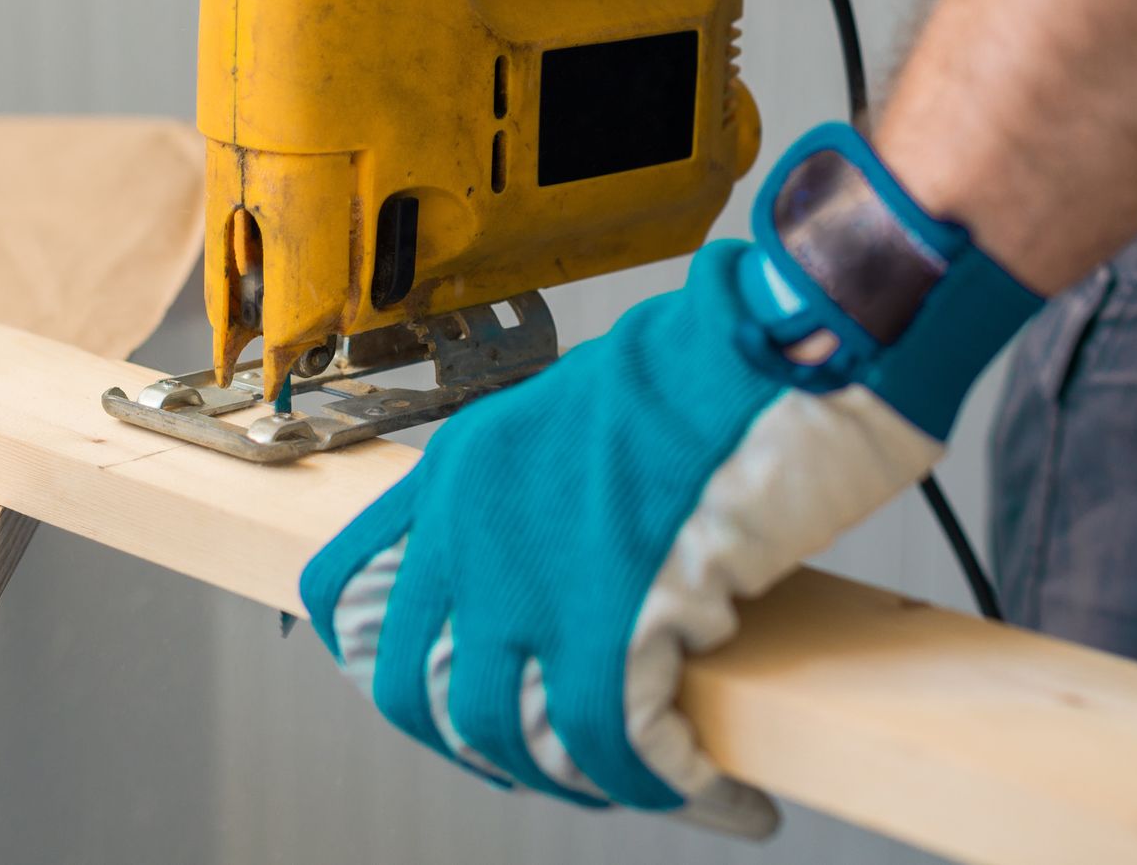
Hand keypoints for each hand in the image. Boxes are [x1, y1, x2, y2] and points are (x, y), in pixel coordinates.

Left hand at [300, 126, 1041, 833]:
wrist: (787, 339)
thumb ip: (540, 495)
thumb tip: (556, 577)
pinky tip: (721, 797)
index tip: (445, 698)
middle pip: (415, 689)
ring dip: (580, 781)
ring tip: (651, 780)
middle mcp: (472, 525)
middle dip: (480, 747)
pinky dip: (668, 791)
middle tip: (554, 761)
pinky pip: (614, 751)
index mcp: (459, 466)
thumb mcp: (583, 417)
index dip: (390, 665)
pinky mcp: (612, 620)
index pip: (349, 587)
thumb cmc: (716, 365)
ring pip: (507, 735)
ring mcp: (532, 575)